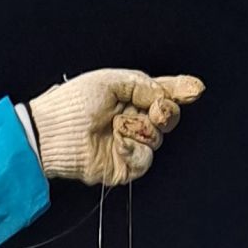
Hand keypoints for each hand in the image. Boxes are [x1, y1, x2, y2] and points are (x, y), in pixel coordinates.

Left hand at [24, 68, 204, 186]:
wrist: (52, 132)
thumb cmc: (72, 104)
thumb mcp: (111, 81)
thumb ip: (143, 84)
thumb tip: (165, 94)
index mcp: (130, 98)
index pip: (163, 94)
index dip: (181, 91)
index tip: (195, 89)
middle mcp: (132, 120)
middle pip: (169, 117)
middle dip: (166, 111)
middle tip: (154, 109)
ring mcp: (129, 144)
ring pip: (158, 138)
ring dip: (142, 129)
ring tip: (118, 125)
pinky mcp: (123, 167)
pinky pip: (145, 159)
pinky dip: (136, 150)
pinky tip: (120, 143)